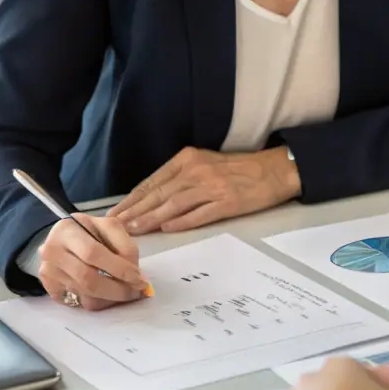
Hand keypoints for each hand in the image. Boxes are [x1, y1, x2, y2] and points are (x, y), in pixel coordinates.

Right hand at [38, 214, 148, 311]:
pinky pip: (78, 303)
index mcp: (67, 230)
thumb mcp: (108, 227)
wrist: (60, 239)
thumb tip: (136, 275)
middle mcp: (52, 252)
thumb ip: (124, 246)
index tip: (139, 279)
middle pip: (88, 279)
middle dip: (117, 289)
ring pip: (85, 296)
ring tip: (126, 293)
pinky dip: (99, 302)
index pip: (94, 253)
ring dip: (111, 298)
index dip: (119, 268)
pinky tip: (108, 295)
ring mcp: (48, 273)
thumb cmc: (88, 231)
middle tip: (136, 292)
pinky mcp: (49, 288)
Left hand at [108, 146, 300, 234]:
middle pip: (158, 193)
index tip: (114, 213)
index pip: (152, 181)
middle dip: (133, 211)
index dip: (131, 199)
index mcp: (189, 159)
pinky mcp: (227, 202)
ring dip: (151, 218)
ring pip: (174, 204)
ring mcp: (212, 186)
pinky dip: (181, 222)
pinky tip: (167, 229)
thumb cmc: (239, 169)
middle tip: (113, 226)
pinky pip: (199, 213)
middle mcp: (197, 170)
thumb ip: (180, 179)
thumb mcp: (206, 164)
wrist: (274, 170)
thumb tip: (152, 200)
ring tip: (133, 231)